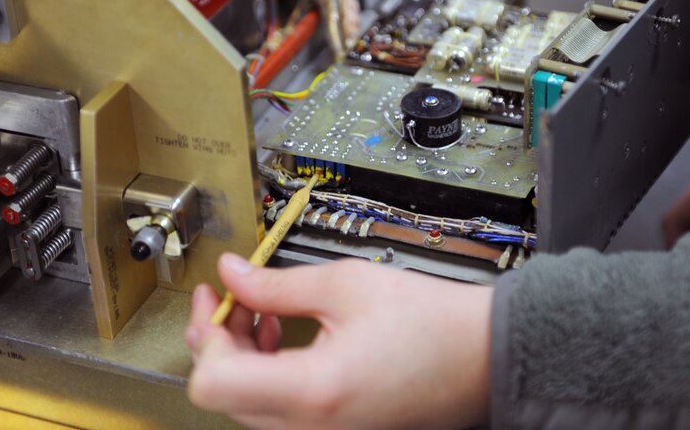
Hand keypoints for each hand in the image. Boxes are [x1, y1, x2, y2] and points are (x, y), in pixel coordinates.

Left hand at [185, 254, 492, 429]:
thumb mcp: (345, 284)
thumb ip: (276, 283)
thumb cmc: (430, 323)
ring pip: (249, 404)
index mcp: (314, 391)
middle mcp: (314, 429)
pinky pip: (279, 410)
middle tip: (229, 296)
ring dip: (241, 355)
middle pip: (226, 394)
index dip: (208, 335)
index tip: (217, 298)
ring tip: (259, 311)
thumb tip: (234, 274)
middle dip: (219, 339)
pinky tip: (281, 335)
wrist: (482, 355)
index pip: (214, 383)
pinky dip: (267, 373)